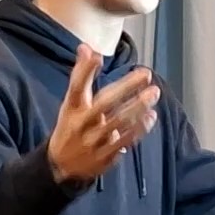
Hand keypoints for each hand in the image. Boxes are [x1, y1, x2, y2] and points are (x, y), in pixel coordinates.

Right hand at [49, 45, 160, 183]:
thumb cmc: (71, 127)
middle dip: (126, 87)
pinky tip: (151, 116)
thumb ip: (81, 76)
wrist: (61, 167)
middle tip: (146, 74)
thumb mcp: (71, 102)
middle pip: (104, 103)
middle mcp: (82, 124)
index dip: (84, 71)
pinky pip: (125, 141)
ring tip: (153, 93)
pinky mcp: (105, 155)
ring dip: (138, 107)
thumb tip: (87, 47)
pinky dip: (139, 129)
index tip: (96, 55)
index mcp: (72, 108)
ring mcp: (94, 141)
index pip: (76, 87)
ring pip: (118, 122)